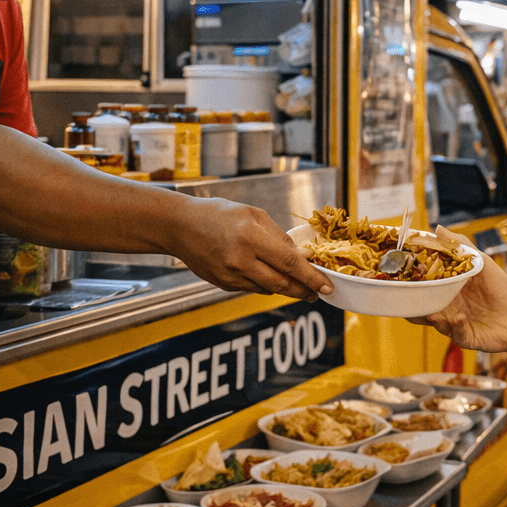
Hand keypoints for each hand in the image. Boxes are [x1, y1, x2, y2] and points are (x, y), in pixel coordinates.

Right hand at [175, 198, 331, 298]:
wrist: (179, 226)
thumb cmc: (218, 214)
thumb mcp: (253, 214)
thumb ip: (278, 236)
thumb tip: (301, 256)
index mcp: (251, 238)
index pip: (289, 263)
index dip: (311, 277)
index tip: (327, 286)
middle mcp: (241, 260)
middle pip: (282, 283)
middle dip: (304, 290)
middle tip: (318, 292)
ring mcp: (230, 275)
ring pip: (268, 289)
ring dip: (287, 290)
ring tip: (300, 286)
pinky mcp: (222, 284)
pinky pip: (252, 289)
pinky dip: (267, 286)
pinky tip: (273, 279)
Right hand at [412, 228, 506, 352]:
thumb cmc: (503, 290)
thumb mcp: (482, 263)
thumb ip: (461, 246)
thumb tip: (438, 228)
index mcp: (448, 289)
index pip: (425, 284)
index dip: (414, 279)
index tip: (402, 271)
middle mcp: (448, 307)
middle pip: (423, 305)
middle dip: (412, 303)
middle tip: (405, 296)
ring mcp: (454, 323)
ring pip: (434, 322)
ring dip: (430, 317)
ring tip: (430, 312)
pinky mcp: (464, 337)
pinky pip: (455, 333)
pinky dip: (455, 326)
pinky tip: (459, 317)